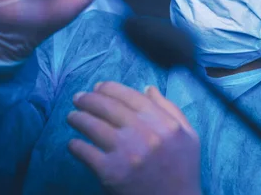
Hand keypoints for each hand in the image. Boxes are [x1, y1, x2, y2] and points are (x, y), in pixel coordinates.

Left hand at [67, 82, 201, 194]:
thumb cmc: (183, 170)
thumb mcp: (188, 136)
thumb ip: (169, 109)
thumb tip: (147, 88)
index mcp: (163, 123)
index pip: (129, 96)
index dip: (109, 88)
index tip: (98, 87)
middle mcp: (144, 134)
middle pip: (108, 107)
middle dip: (88, 99)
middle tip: (78, 98)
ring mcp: (126, 153)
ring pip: (92, 125)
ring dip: (78, 118)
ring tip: (72, 117)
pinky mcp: (110, 173)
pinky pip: (85, 152)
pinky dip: (75, 145)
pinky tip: (73, 143)